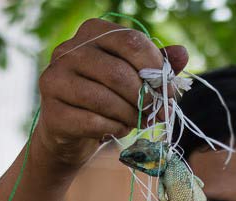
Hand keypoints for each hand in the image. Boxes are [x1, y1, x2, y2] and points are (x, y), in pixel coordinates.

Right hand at [34, 18, 187, 172]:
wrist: (69, 132)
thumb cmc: (106, 99)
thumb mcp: (132, 78)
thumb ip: (155, 66)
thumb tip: (182, 53)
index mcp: (92, 32)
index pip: (131, 41)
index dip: (156, 69)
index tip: (169, 92)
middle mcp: (68, 51)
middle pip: (119, 73)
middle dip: (144, 98)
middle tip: (156, 113)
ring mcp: (55, 80)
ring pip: (105, 99)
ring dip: (129, 116)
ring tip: (136, 122)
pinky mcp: (53, 112)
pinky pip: (93, 122)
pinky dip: (113, 129)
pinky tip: (118, 129)